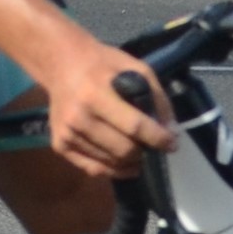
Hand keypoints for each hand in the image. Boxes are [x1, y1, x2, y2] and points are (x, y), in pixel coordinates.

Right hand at [41, 37, 175, 179]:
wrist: (62, 64)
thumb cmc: (103, 64)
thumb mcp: (136, 68)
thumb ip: (157, 98)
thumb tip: (171, 131)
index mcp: (95, 95)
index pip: (134, 126)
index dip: (158, 138)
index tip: (173, 144)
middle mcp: (78, 118)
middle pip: (123, 150)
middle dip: (145, 152)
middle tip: (154, 147)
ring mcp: (66, 134)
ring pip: (110, 163)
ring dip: (131, 161)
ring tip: (140, 151)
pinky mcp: (59, 145)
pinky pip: (92, 168)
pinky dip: (114, 169)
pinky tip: (126, 163)